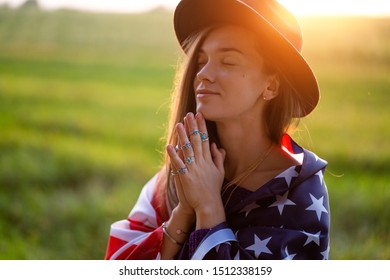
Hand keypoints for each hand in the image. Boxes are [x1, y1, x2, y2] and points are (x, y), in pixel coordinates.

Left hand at [167, 112, 225, 226]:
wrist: (208, 205)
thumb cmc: (213, 189)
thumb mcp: (220, 172)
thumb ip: (218, 158)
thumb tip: (216, 145)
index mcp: (209, 160)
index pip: (206, 139)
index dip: (202, 127)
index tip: (200, 115)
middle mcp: (202, 162)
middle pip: (197, 141)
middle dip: (193, 127)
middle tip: (189, 114)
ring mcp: (194, 169)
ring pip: (187, 150)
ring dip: (183, 137)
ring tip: (178, 125)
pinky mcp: (186, 177)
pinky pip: (179, 164)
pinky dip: (174, 155)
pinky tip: (169, 146)